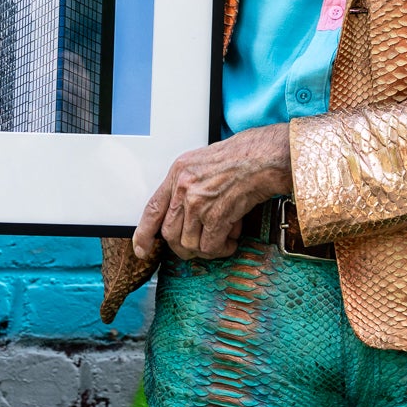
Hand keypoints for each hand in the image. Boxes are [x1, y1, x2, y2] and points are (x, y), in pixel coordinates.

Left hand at [134, 124, 293, 260]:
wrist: (263, 157)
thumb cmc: (241, 157)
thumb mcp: (203, 164)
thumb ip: (188, 186)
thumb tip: (183, 215)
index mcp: (177, 173)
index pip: (152, 209)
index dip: (144, 233)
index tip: (142, 249)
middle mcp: (184, 188)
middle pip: (170, 233)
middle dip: (184, 247)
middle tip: (200, 247)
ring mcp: (198, 202)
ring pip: (190, 243)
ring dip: (207, 249)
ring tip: (223, 239)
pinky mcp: (216, 215)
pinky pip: (210, 246)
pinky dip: (221, 249)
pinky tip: (232, 240)